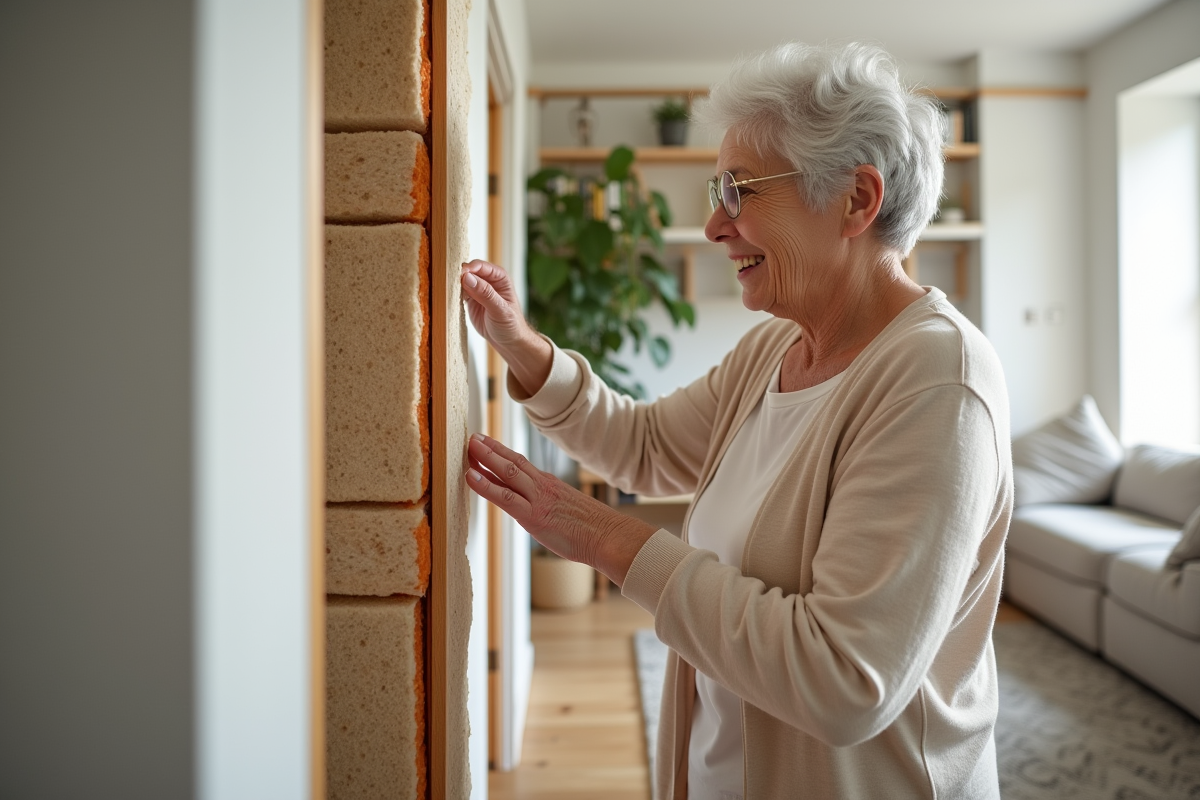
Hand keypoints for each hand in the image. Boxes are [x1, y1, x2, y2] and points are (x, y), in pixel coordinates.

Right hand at [460, 260, 551, 394]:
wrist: (509, 342)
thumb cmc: (511, 325)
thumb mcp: (500, 310)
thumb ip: (485, 294)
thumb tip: (468, 278)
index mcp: (500, 278)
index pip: (482, 267)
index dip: (470, 268)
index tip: (461, 275)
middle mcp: (489, 281)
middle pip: (470, 271)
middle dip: (460, 275)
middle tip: (450, 282)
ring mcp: (478, 290)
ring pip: (463, 281)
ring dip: (455, 284)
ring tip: (448, 290)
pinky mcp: (470, 300)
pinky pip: (459, 293)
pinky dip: (454, 294)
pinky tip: (450, 298)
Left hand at [465, 433, 654, 585]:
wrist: (609, 536)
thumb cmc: (593, 529)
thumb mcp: (568, 511)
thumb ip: (551, 506)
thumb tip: (541, 511)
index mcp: (550, 485)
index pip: (521, 463)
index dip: (501, 453)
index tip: (486, 444)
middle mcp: (542, 486)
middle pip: (512, 461)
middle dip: (490, 449)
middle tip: (472, 437)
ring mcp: (537, 498)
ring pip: (507, 472)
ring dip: (485, 458)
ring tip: (469, 447)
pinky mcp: (533, 514)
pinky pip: (505, 497)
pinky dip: (485, 486)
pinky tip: (470, 477)